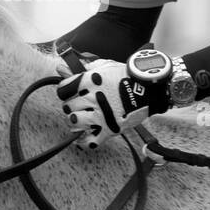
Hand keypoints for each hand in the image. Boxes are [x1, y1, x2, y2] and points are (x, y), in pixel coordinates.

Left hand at [56, 59, 170, 149]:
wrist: (148, 89)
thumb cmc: (126, 76)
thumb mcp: (104, 66)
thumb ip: (81, 68)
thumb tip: (61, 68)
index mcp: (89, 81)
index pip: (63, 89)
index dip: (65, 91)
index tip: (70, 92)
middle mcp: (93, 98)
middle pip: (68, 106)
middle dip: (71, 105)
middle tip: (78, 105)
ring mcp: (101, 115)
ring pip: (74, 121)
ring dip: (76, 120)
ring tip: (82, 118)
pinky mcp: (110, 129)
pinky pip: (90, 141)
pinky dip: (83, 142)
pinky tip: (81, 139)